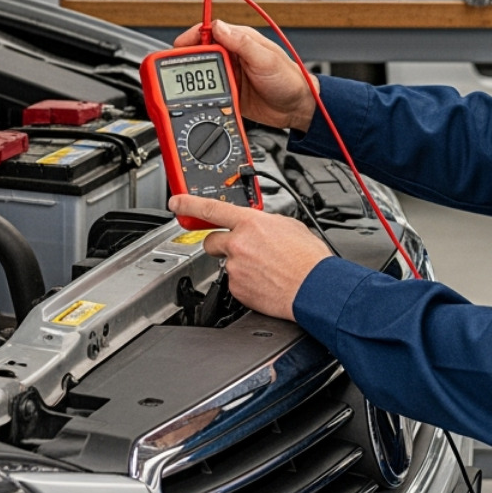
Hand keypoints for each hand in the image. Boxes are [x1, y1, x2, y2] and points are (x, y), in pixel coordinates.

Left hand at [170, 194, 333, 320]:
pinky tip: (265, 282)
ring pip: (227, 264)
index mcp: (250, 224)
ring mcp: (236, 268)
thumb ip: (265, 222)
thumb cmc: (309, 259)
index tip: (175, 202)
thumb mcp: (289, 226)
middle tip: (239, 249)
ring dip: (241, 265)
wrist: (316, 289)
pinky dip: (246, 283)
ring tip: (266, 269)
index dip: (188, 204)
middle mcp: (238, 244)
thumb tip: (257, 225)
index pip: (211, 208)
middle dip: (220, 243)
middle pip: (211, 240)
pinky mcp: (238, 290)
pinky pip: (235, 283)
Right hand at [172, 20, 316, 131]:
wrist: (297, 108)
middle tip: (177, 67)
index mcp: (241, 40)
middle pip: (201, 52)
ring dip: (194, 77)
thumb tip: (219, 26)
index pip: (210, 31)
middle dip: (188, 58)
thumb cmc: (289, 80)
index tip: (180, 45)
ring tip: (184, 83)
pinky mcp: (229, 92)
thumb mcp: (266, 58)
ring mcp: (230, 74)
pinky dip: (201, 93)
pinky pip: (210, 90)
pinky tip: (197, 96)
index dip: (192, 37)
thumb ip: (242, 43)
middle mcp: (234, 55)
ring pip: (203, 72)